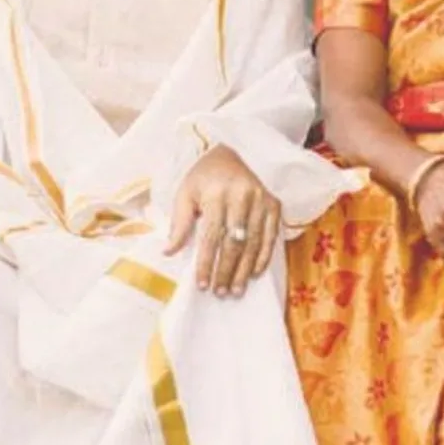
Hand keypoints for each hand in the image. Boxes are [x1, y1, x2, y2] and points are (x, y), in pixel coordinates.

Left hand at [165, 145, 280, 297]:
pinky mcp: (274, 204)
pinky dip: (263, 257)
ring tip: (235, 290)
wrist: (234, 152)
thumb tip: (169, 252)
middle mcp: (243, 196)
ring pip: (254, 242)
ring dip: (244, 269)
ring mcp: (261, 200)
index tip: (202, 284)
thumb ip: (179, 222)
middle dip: (227, 270)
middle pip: (235, 242)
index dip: (206, 262)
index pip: (212, 235)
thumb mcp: (186, 192)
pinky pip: (271, 236)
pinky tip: (254, 273)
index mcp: (217, 193)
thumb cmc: (205, 176)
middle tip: (220, 292)